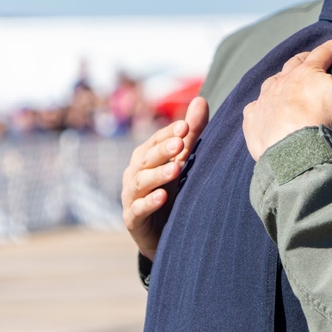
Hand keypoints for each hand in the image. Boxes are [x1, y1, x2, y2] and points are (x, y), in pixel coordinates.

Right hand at [121, 96, 207, 259]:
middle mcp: (134, 174)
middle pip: (147, 159)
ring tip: (175, 168)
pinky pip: (138, 209)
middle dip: (163, 150)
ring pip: (141, 183)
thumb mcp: (182, 161)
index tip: (185, 126)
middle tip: (180, 143)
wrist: (160, 231)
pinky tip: (162, 197)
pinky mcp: (133, 220)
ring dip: (157, 175)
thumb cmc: (170, 190)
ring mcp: (131, 197)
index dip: (168, 134)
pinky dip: (149, 203)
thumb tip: (200, 100)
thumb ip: (191, 134)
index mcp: (145, 158)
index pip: (155, 141)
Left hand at [243, 39, 331, 161]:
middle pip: (293, 65)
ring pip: (272, 83)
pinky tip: (264, 108)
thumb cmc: (324, 117)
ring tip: (285, 81)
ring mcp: (265, 100)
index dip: (331, 47)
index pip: (321, 54)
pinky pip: (255, 108)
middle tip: (310, 58)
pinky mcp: (254, 120)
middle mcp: (282, 81)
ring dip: (280, 80)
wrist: (295, 150)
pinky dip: (261, 105)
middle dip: (304, 59)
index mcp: (305, 72)